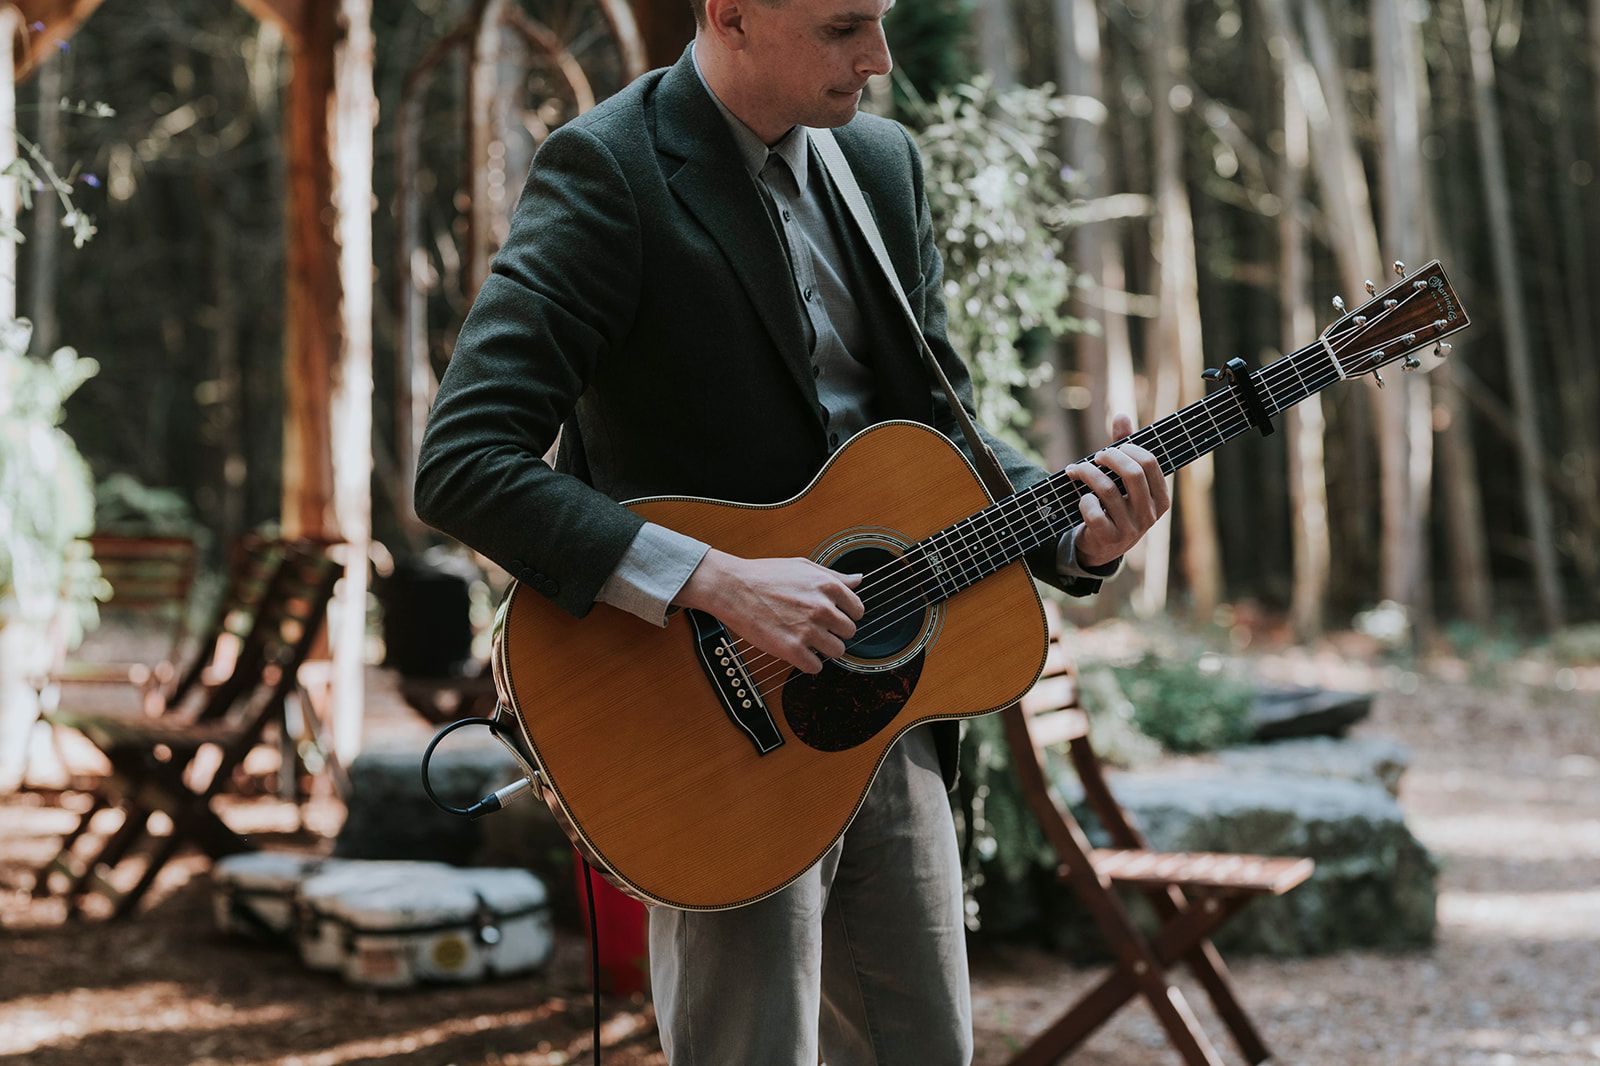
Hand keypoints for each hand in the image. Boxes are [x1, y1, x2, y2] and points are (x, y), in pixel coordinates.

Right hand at [675, 549, 864, 674]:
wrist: (732, 587)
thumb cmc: (765, 575)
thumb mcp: (803, 567)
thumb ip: (833, 576)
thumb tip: (858, 580)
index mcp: (827, 586)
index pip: (857, 610)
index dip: (845, 614)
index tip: (833, 617)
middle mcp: (822, 608)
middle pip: (849, 632)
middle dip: (835, 632)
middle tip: (817, 628)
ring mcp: (807, 629)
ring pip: (837, 651)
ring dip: (823, 649)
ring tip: (806, 640)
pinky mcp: (791, 649)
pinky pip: (816, 667)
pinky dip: (808, 663)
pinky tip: (796, 651)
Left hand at [1067, 413, 1170, 567]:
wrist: (1101, 546)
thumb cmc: (1115, 505)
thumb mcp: (1123, 480)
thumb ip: (1124, 449)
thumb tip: (1121, 414)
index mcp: (1160, 498)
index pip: (1150, 462)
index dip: (1127, 449)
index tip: (1110, 450)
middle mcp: (1149, 515)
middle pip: (1132, 473)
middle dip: (1109, 457)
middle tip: (1095, 457)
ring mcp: (1130, 530)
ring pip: (1108, 490)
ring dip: (1087, 474)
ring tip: (1076, 470)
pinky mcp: (1108, 539)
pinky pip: (1094, 512)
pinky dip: (1083, 500)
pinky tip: (1081, 498)